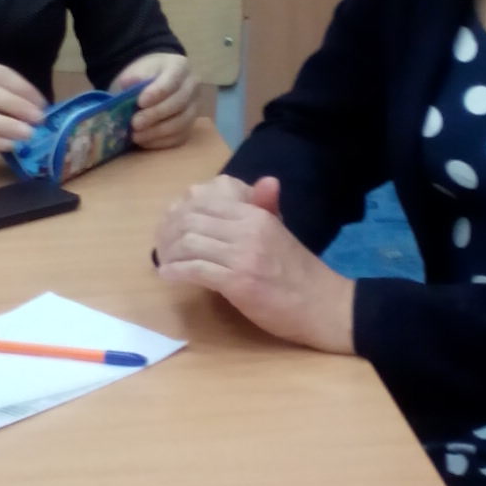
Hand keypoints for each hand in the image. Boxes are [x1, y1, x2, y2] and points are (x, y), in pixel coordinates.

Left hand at [117, 48, 199, 148]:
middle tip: (134, 123)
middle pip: (179, 103)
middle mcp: (192, 87)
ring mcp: (194, 108)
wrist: (154, 82)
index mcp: (180, 67)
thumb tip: (127, 83)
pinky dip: (160, 142)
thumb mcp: (138, 70)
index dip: (157, 92)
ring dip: (157, 132)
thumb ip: (134, 76)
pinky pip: (179, 137)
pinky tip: (143, 141)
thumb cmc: (146, 75)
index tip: (140, 102)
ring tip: (136, 135)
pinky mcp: (190, 126)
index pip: (173, 81)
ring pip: (181, 123)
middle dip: (155, 115)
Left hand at [152, 172, 354, 353]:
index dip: (179, 211)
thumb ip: (266, 207)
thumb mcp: (281, 232)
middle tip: (161, 245)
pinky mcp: (239, 282)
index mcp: (256, 214)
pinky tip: (168, 276)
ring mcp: (243, 255)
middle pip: (191, 218)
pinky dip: (176, 272)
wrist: (324, 305)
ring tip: (164, 262)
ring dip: (169, 253)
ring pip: (189, 242)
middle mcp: (248, 228)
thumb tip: (266, 181)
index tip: (169, 224)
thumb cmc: (299, 272)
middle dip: (168, 232)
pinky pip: (195, 270)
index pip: (205, 199)